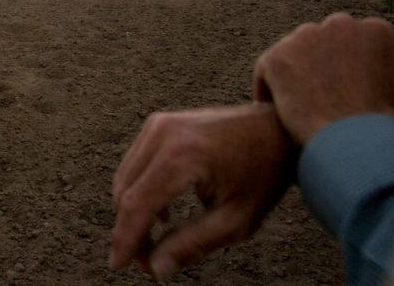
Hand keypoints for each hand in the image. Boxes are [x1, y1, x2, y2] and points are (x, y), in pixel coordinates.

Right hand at [111, 103, 295, 281]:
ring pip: (125, 179)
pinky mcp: (158, 124)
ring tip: (154, 241)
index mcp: (183, 156)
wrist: (276, 129)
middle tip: (148, 262)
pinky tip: (161, 212)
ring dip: (132, 213)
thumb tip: (156, 269)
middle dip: (130, 230)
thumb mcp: (236, 220)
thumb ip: (192, 245)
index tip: (118, 266)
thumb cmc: (263, 173)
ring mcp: (158, 125)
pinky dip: (139, 191)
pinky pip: (134, 164)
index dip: (125, 239)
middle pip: (125, 192)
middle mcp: (163, 134)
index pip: (138, 204)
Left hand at [253, 13, 393, 144]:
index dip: (349, 70)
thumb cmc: (391, 122)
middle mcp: (339, 24)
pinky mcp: (277, 56)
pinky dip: (268, 90)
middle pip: (322, 45)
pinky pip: (267, 72)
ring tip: (295, 107)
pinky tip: (272, 112)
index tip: (346, 92)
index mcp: (376, 29)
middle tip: (319, 98)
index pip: (355, 45)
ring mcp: (305, 37)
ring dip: (294, 77)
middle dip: (320, 67)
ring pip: (294, 55)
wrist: (356, 137)